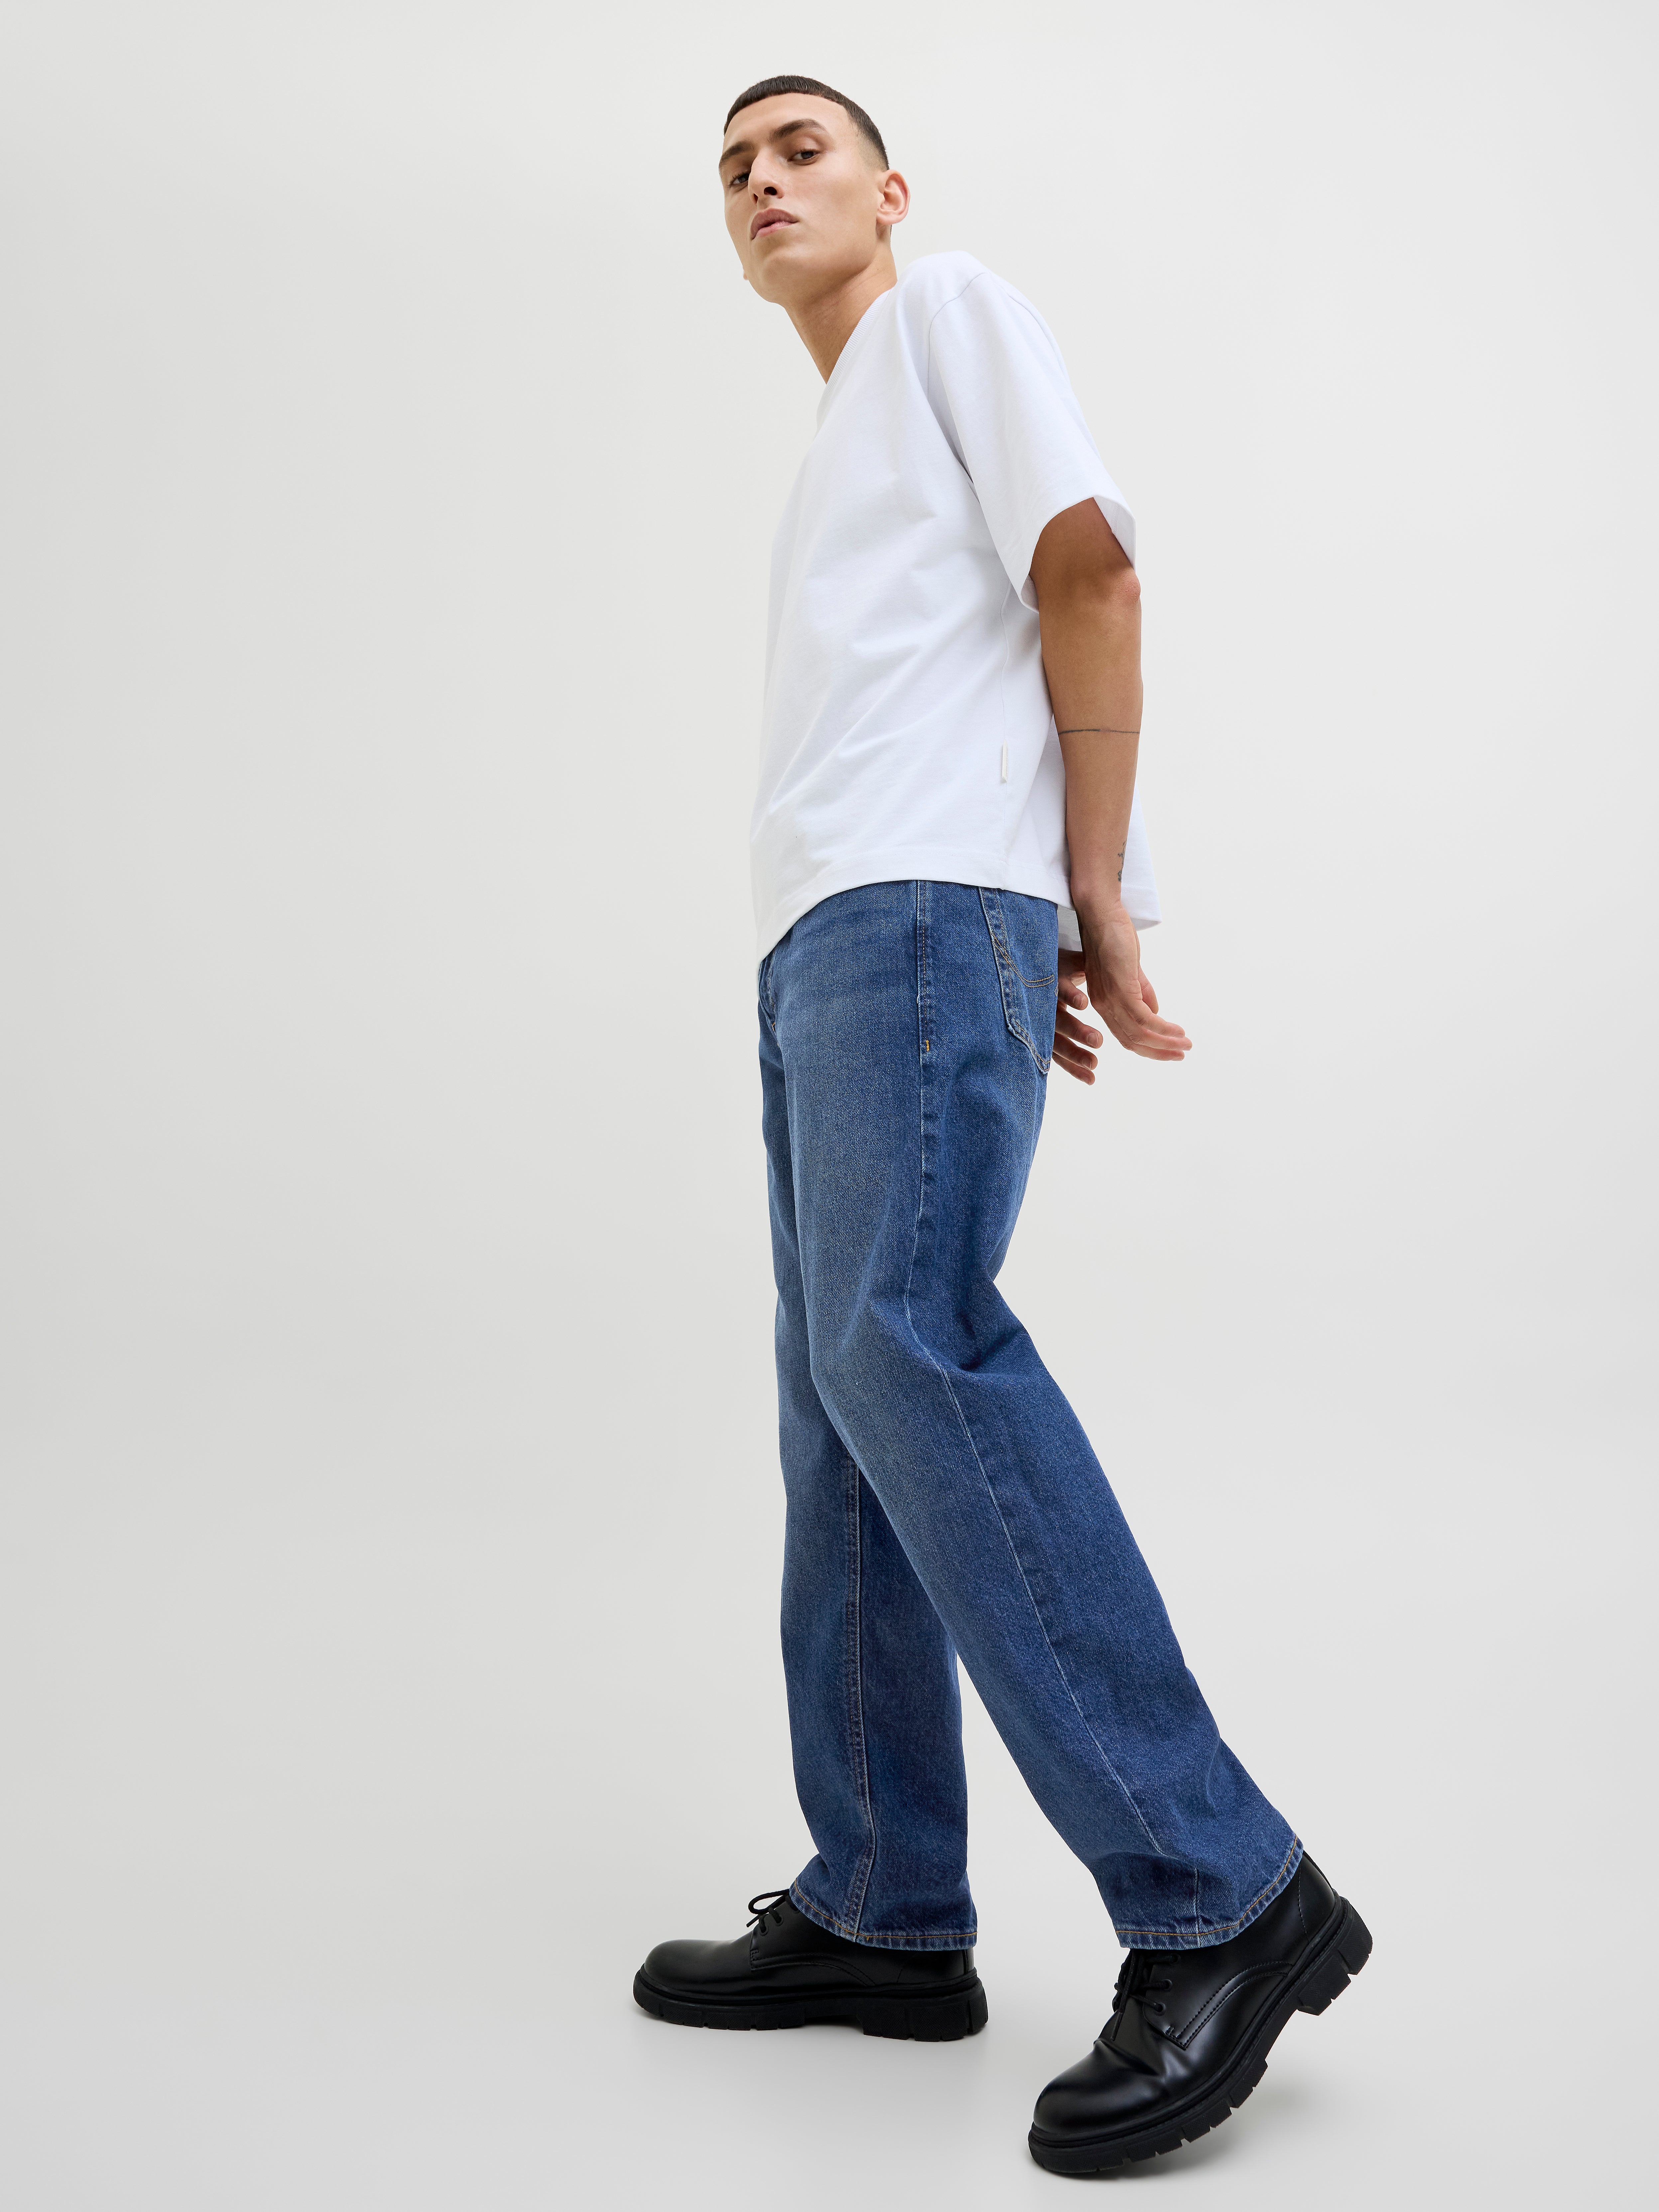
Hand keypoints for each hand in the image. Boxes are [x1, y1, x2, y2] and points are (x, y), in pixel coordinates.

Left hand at [1053, 909, 1191, 1083]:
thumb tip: (1155, 1013)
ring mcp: (1111, 999)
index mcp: (1105, 1002)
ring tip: (1185, 1046)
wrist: (1101, 915)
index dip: (1149, 1046)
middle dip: (1159, 1051)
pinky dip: (1162, 1028)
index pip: (1126, 1035)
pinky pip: (1143, 1019)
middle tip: (1181, 1055)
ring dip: (1165, 1042)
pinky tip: (1177, 1031)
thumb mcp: (1130, 971)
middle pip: (1132, 1041)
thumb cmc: (1114, 938)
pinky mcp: (1120, 989)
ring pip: (1139, 1034)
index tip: (1170, 1051)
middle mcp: (1104, 1005)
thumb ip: (1142, 991)